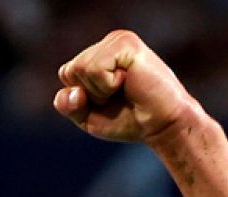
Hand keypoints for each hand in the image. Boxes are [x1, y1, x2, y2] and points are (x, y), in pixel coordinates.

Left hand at [53, 30, 201, 143]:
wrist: (160, 126)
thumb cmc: (128, 120)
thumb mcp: (87, 117)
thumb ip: (68, 105)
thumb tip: (72, 91)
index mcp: (99, 54)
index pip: (66, 73)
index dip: (81, 97)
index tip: (108, 100)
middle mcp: (108, 43)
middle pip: (71, 71)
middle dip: (90, 94)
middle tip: (118, 96)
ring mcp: (118, 40)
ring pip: (80, 68)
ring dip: (99, 90)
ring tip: (124, 89)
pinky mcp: (126, 44)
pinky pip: (94, 68)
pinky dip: (106, 84)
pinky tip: (128, 81)